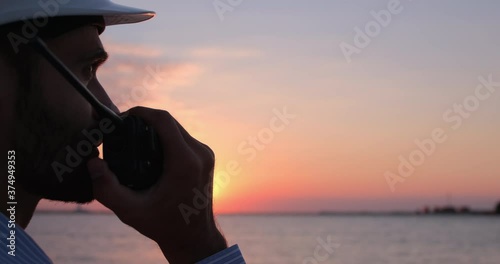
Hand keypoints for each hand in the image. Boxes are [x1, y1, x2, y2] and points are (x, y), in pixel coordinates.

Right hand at [87, 107, 226, 262]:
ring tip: (133, 137)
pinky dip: (166, 136)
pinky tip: (150, 147)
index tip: (121, 118)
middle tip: (122, 129)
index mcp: (185, 162)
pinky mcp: (206, 157)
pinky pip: (183, 137)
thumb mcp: (130, 211)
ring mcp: (205, 154)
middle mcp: (200, 154)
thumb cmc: (163, 225)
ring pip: (177, 127)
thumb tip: (93, 162)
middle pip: (170, 121)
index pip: (163, 120)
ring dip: (155, 127)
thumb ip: (106, 188)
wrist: (194, 237)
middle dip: (145, 120)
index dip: (140, 112)